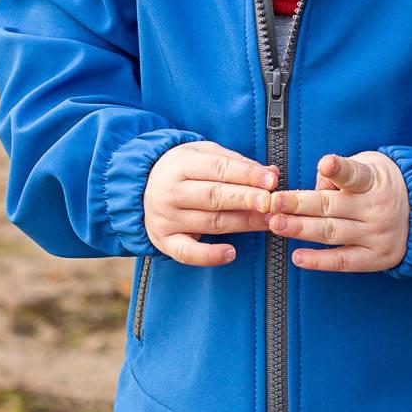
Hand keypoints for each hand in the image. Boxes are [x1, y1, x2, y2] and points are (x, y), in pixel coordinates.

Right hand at [143, 140, 278, 266]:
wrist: (140, 189)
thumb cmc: (183, 171)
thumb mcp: (205, 155)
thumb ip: (238, 163)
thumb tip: (272, 174)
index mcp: (181, 164)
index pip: (218, 169)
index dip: (246, 175)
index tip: (271, 182)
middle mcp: (170, 192)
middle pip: (214, 196)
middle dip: (246, 199)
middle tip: (271, 203)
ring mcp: (166, 218)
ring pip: (209, 223)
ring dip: (242, 224)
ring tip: (268, 222)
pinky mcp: (165, 241)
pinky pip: (187, 253)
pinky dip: (209, 256)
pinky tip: (231, 253)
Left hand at [267, 151, 409, 272]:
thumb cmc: (385, 186)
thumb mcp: (370, 166)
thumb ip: (342, 173)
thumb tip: (316, 184)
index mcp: (374, 181)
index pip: (355, 174)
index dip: (339, 169)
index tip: (325, 164)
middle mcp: (376, 208)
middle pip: (331, 206)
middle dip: (298, 204)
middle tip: (271, 202)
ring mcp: (376, 235)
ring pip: (331, 233)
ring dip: (299, 229)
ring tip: (275, 224)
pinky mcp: (375, 258)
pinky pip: (342, 261)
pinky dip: (319, 261)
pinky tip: (297, 256)